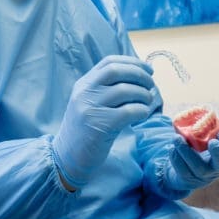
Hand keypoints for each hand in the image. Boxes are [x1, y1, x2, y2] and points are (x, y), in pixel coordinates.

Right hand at [53, 55, 155, 188]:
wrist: (68, 157)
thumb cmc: (86, 130)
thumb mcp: (90, 103)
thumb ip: (107, 89)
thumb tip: (140, 76)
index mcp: (83, 84)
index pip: (109, 62)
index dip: (133, 62)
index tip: (148, 70)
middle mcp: (85, 92)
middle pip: (117, 71)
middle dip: (140, 75)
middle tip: (151, 85)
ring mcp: (91, 108)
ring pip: (125, 90)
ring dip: (143, 94)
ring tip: (147, 103)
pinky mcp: (100, 125)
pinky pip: (129, 111)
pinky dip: (141, 110)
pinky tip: (142, 115)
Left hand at [163, 129, 218, 192]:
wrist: (183, 173)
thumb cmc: (196, 150)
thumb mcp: (203, 140)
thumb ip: (202, 129)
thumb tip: (192, 112)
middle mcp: (216, 166)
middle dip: (218, 152)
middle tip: (212, 142)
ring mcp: (203, 175)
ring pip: (198, 166)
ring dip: (187, 151)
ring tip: (176, 138)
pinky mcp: (189, 179)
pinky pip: (183, 170)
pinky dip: (176, 157)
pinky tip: (172, 148)